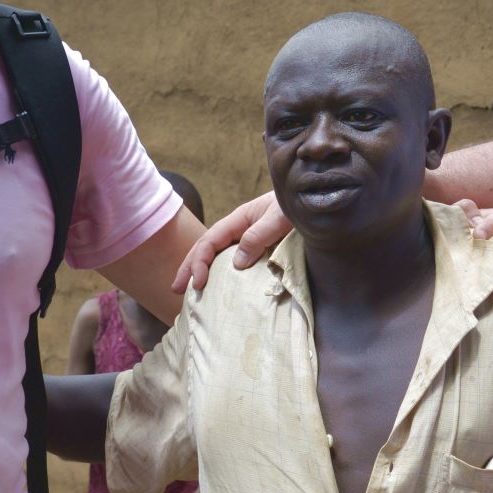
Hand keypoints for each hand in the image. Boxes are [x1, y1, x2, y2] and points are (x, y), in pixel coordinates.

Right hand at [174, 193, 288, 292]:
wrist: (316, 201)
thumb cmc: (299, 206)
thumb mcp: (280, 218)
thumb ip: (259, 236)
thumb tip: (236, 263)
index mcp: (240, 218)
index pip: (210, 240)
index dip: (199, 261)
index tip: (198, 283)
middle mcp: (239, 228)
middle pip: (206, 247)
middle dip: (189, 267)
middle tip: (176, 289)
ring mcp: (247, 237)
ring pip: (217, 254)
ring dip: (200, 270)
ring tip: (189, 290)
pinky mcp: (259, 247)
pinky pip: (233, 260)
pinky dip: (220, 272)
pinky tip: (218, 285)